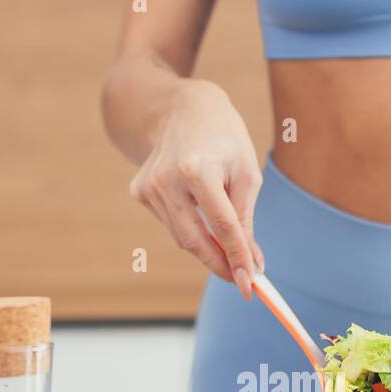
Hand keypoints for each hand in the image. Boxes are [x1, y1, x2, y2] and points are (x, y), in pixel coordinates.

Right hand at [129, 79, 263, 298]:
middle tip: (242, 278)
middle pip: (195, 240)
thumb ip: (246, 220)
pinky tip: (197, 206)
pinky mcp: (139, 192)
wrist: (181, 107)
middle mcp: (165, 179)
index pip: (221, 226)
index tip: (250, 284)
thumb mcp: (245, 172)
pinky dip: (190, 227)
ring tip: (228, 243)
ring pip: (182, 237)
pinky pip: (171, 224)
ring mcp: (147, 186)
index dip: (237, 258)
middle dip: (220, 264)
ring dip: (207, 247)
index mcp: (196, 169)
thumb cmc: (223, 137)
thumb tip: (251, 263)